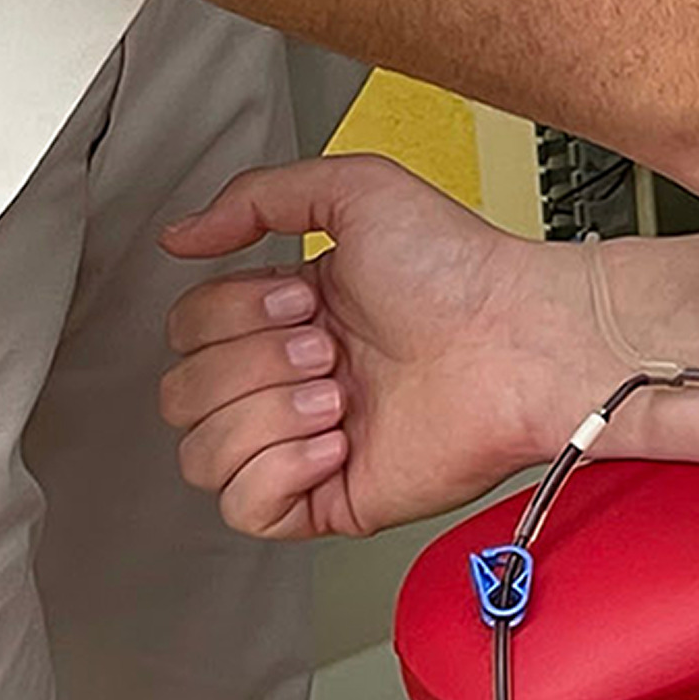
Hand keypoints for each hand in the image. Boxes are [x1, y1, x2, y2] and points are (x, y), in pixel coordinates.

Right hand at [157, 155, 593, 539]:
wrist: (518, 339)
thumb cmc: (462, 270)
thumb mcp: (356, 190)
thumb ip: (255, 196)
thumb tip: (179, 236)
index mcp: (286, 318)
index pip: (187, 330)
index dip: (233, 313)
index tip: (309, 298)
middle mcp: (290, 381)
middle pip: (181, 394)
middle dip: (254, 363)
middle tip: (330, 347)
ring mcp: (307, 442)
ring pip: (202, 454)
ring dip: (267, 414)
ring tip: (339, 394)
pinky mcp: (333, 499)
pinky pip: (246, 509)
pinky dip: (279, 471)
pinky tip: (335, 442)